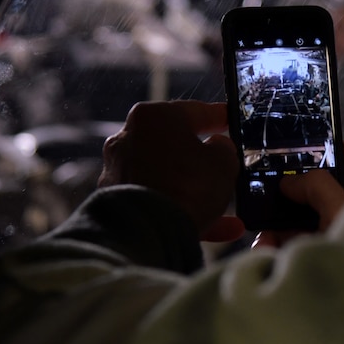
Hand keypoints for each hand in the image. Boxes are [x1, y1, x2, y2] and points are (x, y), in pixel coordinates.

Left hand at [98, 100, 243, 241]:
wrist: (146, 232)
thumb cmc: (187, 186)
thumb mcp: (223, 162)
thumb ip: (224, 150)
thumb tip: (217, 148)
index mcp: (154, 117)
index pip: (192, 111)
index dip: (215, 116)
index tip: (227, 118)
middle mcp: (129, 138)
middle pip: (174, 145)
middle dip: (199, 158)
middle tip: (221, 163)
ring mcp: (119, 171)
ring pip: (167, 177)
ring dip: (195, 190)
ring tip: (224, 206)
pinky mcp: (117, 201)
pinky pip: (158, 201)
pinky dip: (183, 211)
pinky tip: (215, 228)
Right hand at [252, 141, 343, 247]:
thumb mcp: (341, 209)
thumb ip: (316, 185)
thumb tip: (290, 181)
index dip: (325, 145)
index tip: (295, 145)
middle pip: (316, 187)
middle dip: (288, 190)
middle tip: (265, 187)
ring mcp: (333, 236)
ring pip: (298, 218)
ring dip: (277, 223)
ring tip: (264, 233)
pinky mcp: (316, 258)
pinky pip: (292, 245)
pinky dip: (276, 246)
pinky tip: (264, 252)